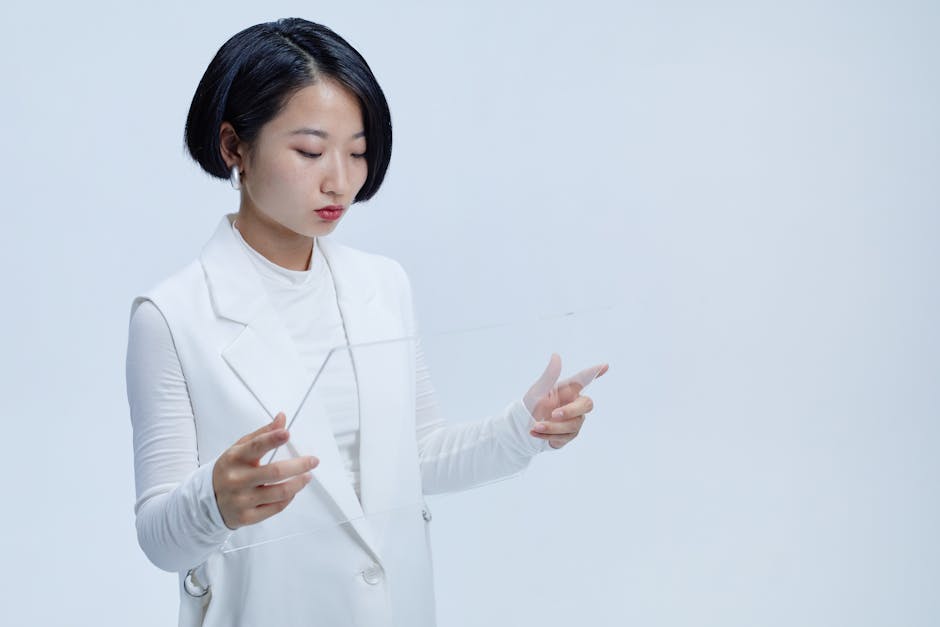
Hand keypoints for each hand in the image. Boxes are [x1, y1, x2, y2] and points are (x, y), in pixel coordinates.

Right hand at [212, 413, 318, 529]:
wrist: (208, 500)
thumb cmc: (230, 470)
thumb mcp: (240, 449)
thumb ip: (262, 434)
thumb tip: (282, 418)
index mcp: (234, 458)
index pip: (255, 446)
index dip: (272, 439)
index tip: (287, 433)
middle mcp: (237, 479)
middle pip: (274, 472)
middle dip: (299, 465)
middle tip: (313, 461)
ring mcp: (241, 500)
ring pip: (280, 492)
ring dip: (298, 483)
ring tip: (307, 476)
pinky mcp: (247, 517)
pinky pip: (276, 507)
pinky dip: (289, 497)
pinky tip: (293, 490)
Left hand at [523, 354, 608, 448]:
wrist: (524, 426)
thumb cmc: (532, 404)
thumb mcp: (538, 390)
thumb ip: (549, 375)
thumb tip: (556, 356)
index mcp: (567, 389)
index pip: (584, 379)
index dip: (595, 372)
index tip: (605, 365)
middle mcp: (574, 403)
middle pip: (587, 404)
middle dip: (570, 411)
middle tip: (553, 414)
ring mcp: (574, 420)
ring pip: (573, 424)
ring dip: (553, 427)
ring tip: (536, 426)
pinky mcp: (570, 434)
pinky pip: (565, 436)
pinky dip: (548, 435)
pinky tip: (535, 432)